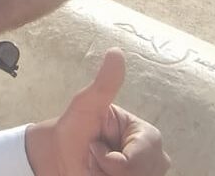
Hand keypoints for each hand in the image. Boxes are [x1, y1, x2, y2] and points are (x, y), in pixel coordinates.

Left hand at [27, 49, 170, 175]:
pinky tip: (100, 175)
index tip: (95, 147)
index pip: (144, 158)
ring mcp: (148, 174)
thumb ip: (105, 84)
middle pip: (143, 175)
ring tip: (98, 168)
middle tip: (96, 157)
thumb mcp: (87, 104)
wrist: (58, 156)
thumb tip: (116, 52)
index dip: (116, 160)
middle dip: (112, 170)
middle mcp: (156, 159)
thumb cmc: (74, 128)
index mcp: (147, 136)